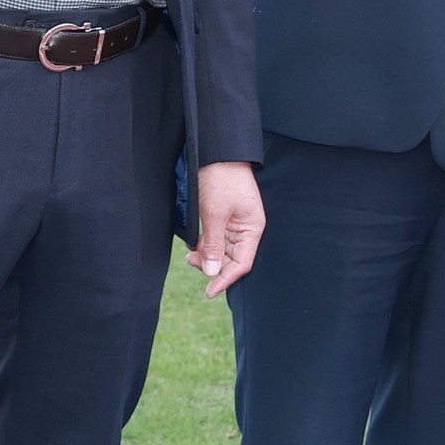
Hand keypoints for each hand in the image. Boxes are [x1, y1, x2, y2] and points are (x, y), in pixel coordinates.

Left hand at [191, 161, 266, 295]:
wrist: (217, 152)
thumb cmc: (221, 180)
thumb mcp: (214, 214)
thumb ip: (214, 245)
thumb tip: (212, 272)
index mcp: (252, 229)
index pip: (242, 263)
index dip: (226, 279)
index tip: (209, 291)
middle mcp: (247, 228)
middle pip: (232, 258)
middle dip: (213, 264)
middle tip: (192, 261)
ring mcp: (237, 222)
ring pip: (223, 249)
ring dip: (208, 254)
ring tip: (191, 253)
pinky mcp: (226, 216)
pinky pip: (218, 237)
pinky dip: (207, 243)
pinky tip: (195, 242)